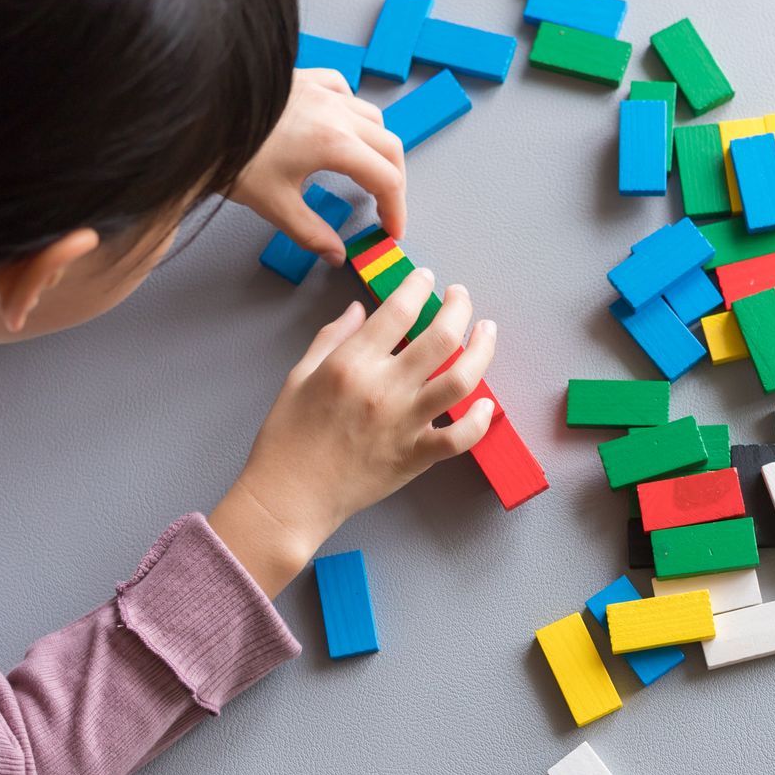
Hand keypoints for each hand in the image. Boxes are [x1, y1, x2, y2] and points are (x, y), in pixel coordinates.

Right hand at [207, 270, 496, 596]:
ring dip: (483, 350)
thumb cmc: (287, 437)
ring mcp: (405, 423)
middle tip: (461, 297)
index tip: (426, 279)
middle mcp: (384, 389)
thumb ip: (333, 338)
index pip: (398, 310)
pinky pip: (461, 437)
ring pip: (462, 378)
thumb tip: (360, 310)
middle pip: (441, 336)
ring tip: (487, 332)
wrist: (290, 496)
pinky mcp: (416, 456)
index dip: (418, 286)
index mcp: (351, 364)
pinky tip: (487, 404)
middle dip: (459, 307)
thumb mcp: (299, 375)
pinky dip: (480, 420)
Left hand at [227, 69, 406, 264]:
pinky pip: (344, 90)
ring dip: (378, 146)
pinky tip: (342, 125)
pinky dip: (352, 111)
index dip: (396, 209)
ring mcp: (321, 91)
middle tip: (386, 208)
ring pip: (371, 117)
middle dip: (394, 181)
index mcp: (335, 144)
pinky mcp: (303, 79)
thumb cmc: (230, 155)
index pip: (386, 179)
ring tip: (368, 171)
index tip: (392, 230)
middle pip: (390, 147)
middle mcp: (336, 112)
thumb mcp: (274, 203)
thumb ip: (311, 232)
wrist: (196, 114)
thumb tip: (335, 254)